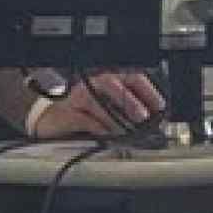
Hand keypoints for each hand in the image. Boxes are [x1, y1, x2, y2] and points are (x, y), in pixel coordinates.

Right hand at [30, 72, 166, 139]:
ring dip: (115, 119)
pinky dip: (98, 128)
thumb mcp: (111, 109)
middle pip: (113, 84)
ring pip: (97, 102)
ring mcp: (79, 96)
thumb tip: (155, 123)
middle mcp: (94, 84)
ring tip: (126, 131)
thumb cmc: (86, 113)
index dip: (148, 91)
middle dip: (130, 101)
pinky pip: (85, 119)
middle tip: (143, 117)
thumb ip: (130, 113)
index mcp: (110, 80)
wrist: (53, 119)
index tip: (160, 107)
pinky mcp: (68, 112)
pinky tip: (107, 135)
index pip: (132, 77)